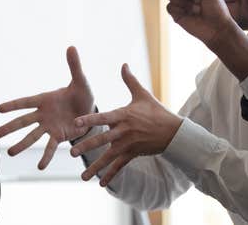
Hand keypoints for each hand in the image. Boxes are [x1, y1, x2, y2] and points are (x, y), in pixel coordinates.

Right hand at [0, 47, 94, 168]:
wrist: (91, 111)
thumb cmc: (83, 93)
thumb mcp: (81, 81)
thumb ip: (74, 66)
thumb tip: (71, 47)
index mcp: (45, 99)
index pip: (26, 102)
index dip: (13, 105)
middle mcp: (43, 114)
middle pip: (23, 122)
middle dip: (10, 128)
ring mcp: (49, 127)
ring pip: (32, 137)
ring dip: (22, 145)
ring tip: (11, 153)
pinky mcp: (59, 136)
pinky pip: (50, 147)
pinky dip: (46, 156)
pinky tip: (40, 167)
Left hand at [70, 63, 181, 186]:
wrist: (175, 132)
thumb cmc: (156, 111)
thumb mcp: (143, 95)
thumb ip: (130, 80)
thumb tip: (123, 64)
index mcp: (123, 115)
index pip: (104, 117)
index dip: (90, 119)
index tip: (76, 122)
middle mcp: (124, 131)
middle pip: (103, 140)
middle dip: (87, 146)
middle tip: (72, 152)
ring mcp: (129, 144)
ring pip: (109, 157)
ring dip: (95, 167)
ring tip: (83, 176)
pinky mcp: (133, 154)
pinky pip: (120, 166)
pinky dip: (111, 175)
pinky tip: (100, 183)